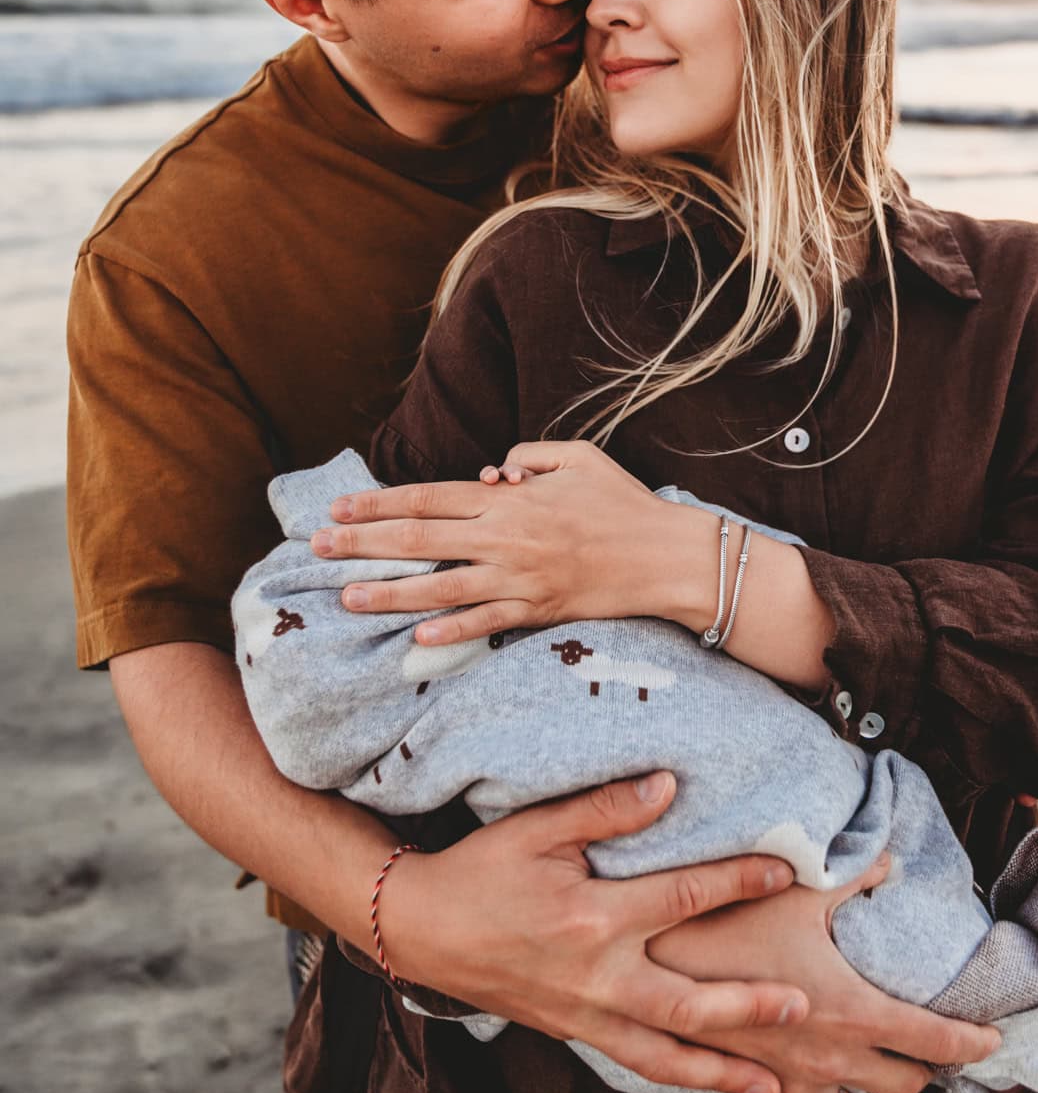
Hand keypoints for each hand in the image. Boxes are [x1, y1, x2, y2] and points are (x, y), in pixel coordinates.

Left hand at [313, 440, 691, 644]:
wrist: (666, 556)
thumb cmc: (623, 502)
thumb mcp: (577, 457)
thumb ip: (527, 456)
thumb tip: (487, 473)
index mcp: (509, 499)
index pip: (428, 498)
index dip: (378, 503)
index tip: (338, 509)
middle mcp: (505, 539)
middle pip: (419, 540)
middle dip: (362, 545)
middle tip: (316, 550)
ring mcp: (519, 579)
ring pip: (440, 587)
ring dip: (389, 593)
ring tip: (346, 597)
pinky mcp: (537, 611)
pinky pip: (484, 623)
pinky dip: (449, 631)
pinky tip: (414, 637)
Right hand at [377, 769, 808, 1092]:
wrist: (416, 928)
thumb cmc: (479, 869)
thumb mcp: (536, 827)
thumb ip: (606, 809)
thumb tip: (668, 786)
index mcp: (591, 919)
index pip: (682, 898)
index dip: (738, 881)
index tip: (786, 871)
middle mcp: (595, 979)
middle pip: (688, 1005)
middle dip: (749, 1009)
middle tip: (804, 1007)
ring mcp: (584, 1015)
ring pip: (665, 1056)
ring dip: (723, 1071)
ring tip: (775, 1086)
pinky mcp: (572, 1033)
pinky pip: (637, 1062)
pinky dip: (679, 1075)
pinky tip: (713, 1080)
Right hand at [648, 863, 999, 1092]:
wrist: (661, 963)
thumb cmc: (733, 922)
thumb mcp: (802, 889)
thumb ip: (857, 875)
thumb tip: (892, 858)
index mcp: (856, 1012)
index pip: (936, 1040)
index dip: (974, 1043)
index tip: (996, 1042)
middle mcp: (832, 1057)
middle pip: (904, 1085)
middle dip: (931, 1074)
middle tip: (942, 1059)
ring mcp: (792, 1080)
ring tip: (891, 1092)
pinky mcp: (753, 1085)